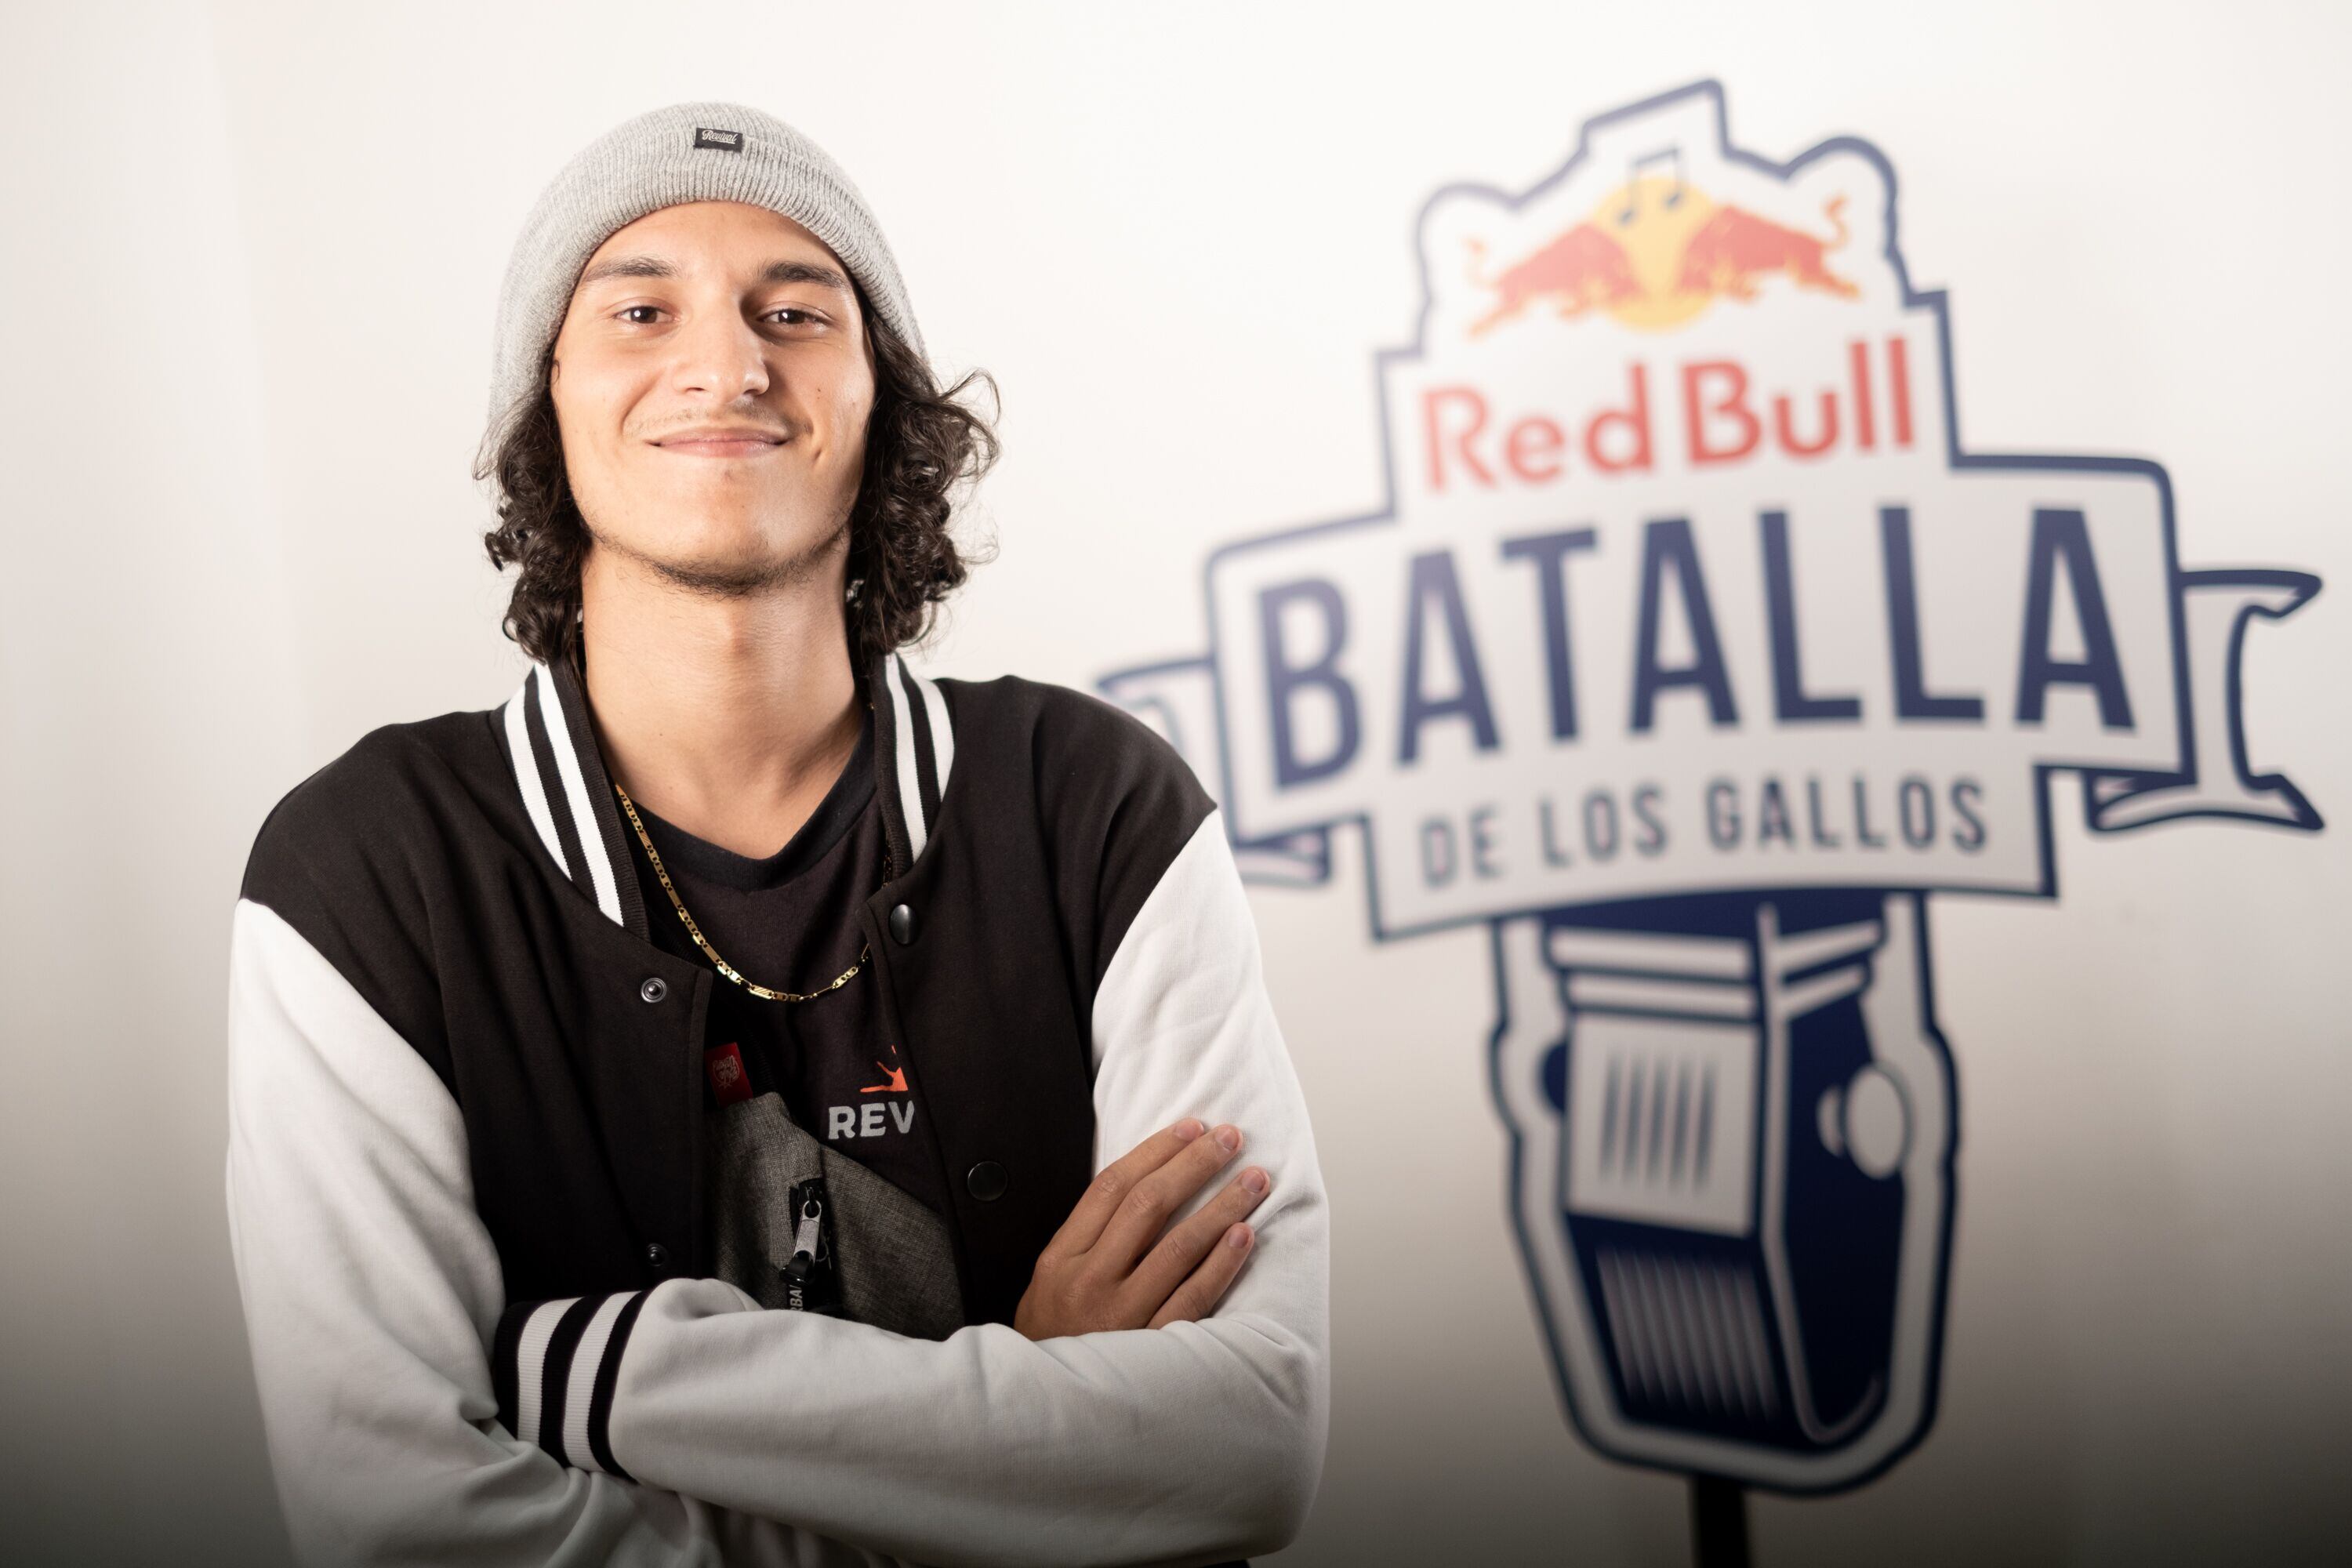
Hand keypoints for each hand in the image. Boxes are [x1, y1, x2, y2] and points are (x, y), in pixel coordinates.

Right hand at [1013, 1118, 1269, 1338]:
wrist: (1044, 1408)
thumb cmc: (1055, 1336)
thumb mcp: (1050, 1280)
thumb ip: (1088, 1237)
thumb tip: (1142, 1182)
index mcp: (1062, 1257)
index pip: (1112, 1186)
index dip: (1157, 1151)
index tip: (1192, 1127)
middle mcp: (1090, 1280)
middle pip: (1149, 1206)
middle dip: (1195, 1164)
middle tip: (1232, 1138)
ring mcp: (1121, 1316)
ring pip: (1178, 1247)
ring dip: (1222, 1206)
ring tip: (1254, 1179)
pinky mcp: (1151, 1348)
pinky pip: (1193, 1298)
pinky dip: (1221, 1265)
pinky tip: (1245, 1236)